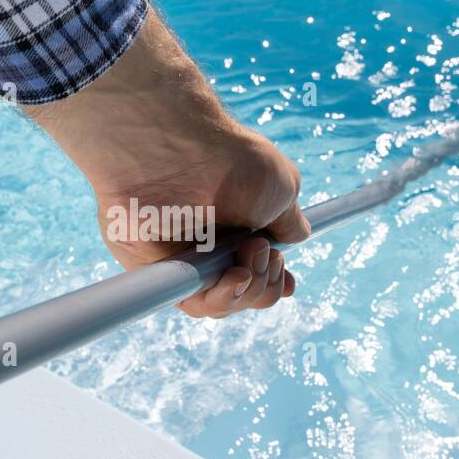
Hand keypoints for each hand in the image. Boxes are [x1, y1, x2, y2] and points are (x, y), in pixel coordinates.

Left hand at [26, 8, 309, 317]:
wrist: (180, 153)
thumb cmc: (230, 163)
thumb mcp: (280, 190)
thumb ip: (288, 223)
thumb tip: (298, 237)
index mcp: (237, 225)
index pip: (257, 271)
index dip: (273, 283)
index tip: (287, 281)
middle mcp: (210, 245)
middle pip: (246, 294)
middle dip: (266, 283)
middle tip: (259, 250)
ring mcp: (185, 260)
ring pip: (222, 305)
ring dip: (247, 290)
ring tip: (245, 256)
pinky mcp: (160, 271)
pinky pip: (194, 303)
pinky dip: (219, 299)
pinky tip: (232, 276)